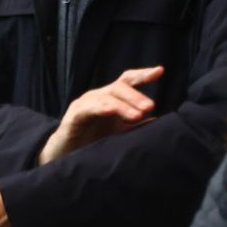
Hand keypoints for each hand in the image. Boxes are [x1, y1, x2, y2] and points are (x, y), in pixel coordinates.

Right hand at [41, 65, 163, 164]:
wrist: (67, 154)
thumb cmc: (93, 140)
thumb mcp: (119, 132)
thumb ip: (136, 125)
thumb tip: (159, 120)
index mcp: (111, 99)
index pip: (127, 81)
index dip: (142, 75)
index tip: (160, 71)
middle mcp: (99, 97)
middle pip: (119, 87)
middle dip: (136, 96)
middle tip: (151, 106)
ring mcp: (85, 105)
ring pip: (106, 97)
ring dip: (123, 105)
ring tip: (138, 115)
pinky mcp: (73, 116)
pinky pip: (87, 108)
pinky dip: (100, 108)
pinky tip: (110, 111)